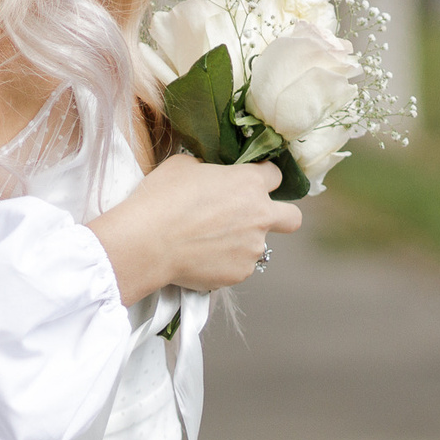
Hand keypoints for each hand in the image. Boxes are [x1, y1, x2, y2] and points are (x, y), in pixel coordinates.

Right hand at [87, 154, 302, 300]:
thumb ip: (207, 170)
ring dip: (239, 243)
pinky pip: (237, 267)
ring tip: (205, 244)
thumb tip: (207, 175)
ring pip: (257, 246)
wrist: (147, 242)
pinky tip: (199, 259)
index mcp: (249, 183)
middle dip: (280, 217)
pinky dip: (223, 264)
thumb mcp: (182, 166)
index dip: (262, 178)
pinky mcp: (239, 272)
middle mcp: (260, 215)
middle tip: (254, 219)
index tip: (249, 184)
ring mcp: (252, 247)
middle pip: (292, 218)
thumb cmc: (161, 199)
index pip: (275, 175)